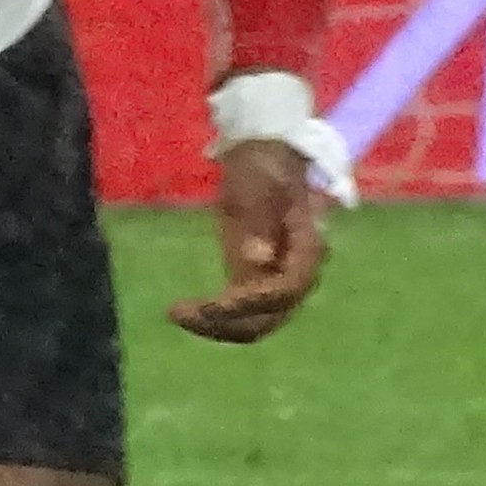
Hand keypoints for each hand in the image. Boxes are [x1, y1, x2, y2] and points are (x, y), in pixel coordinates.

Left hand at [169, 134, 332, 343]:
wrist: (263, 159)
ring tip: (178, 315)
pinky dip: (214, 318)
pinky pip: (240, 313)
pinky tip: (183, 312)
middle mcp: (298, 274)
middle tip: (183, 314)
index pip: (286, 290)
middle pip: (271, 316)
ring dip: (218, 326)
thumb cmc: (263, 168)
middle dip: (229, 323)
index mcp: (308, 249)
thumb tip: (259, 259)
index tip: (213, 304)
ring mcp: (277, 281)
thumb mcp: (258, 186)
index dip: (251, 303)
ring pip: (255, 322)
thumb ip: (260, 220)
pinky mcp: (256, 282)